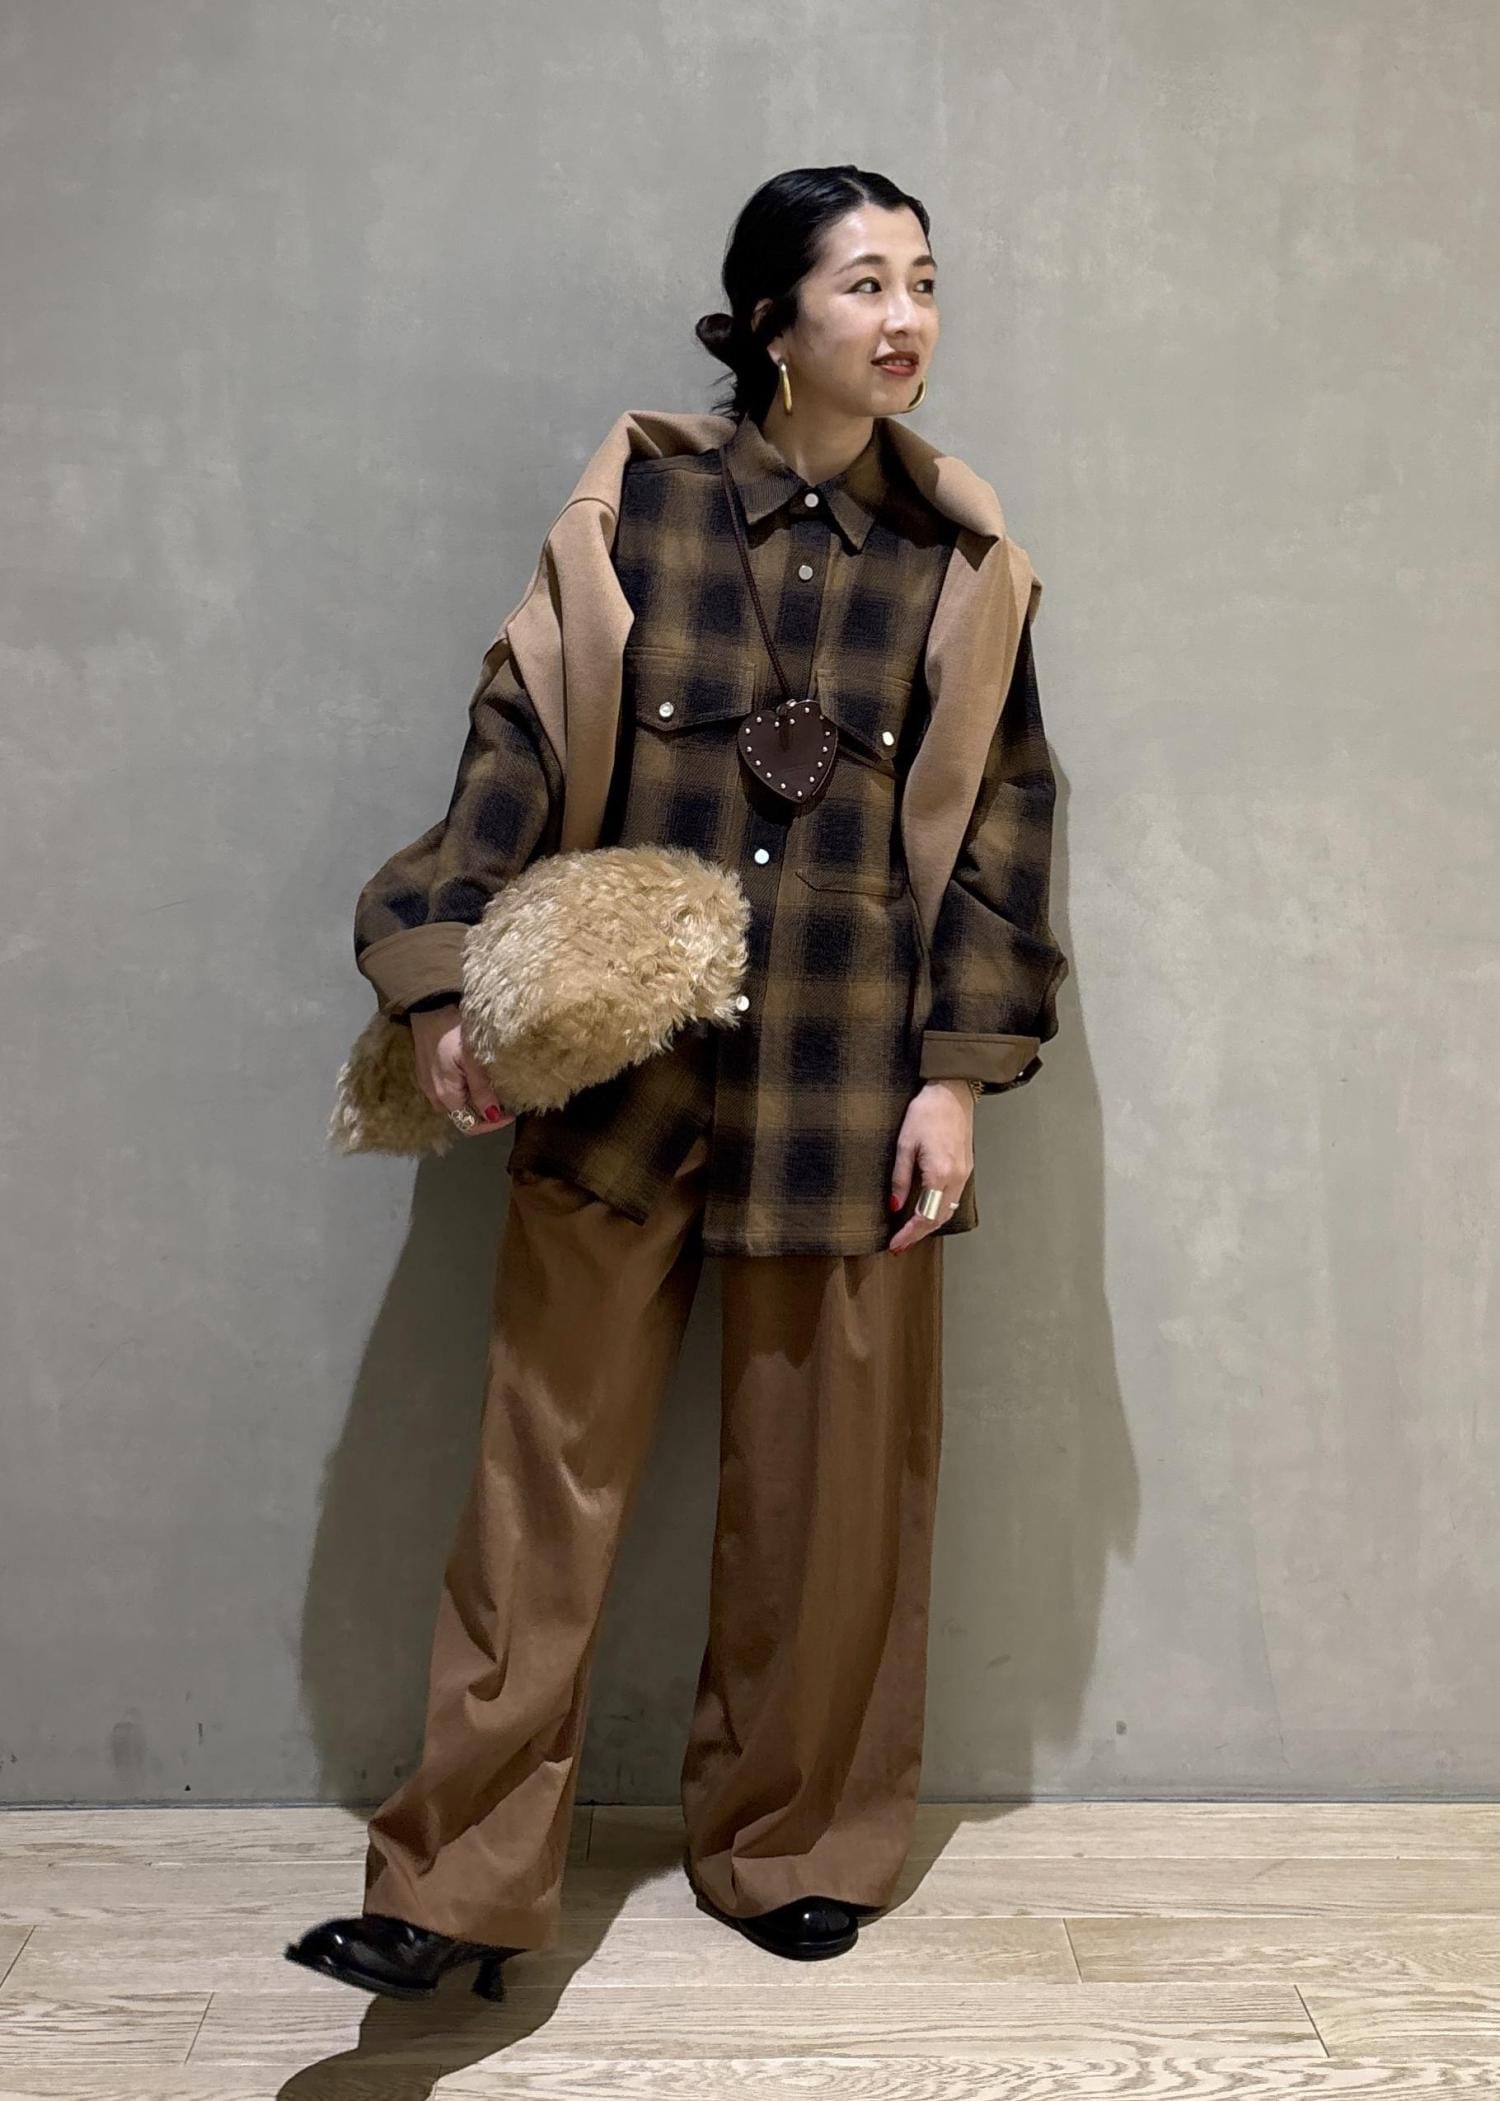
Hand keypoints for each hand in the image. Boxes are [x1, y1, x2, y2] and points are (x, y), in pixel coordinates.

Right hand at [408, 1005, 514, 1133]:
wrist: (428, 1007)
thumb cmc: (452, 1031)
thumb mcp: (472, 1059)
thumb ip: (482, 1089)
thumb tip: (494, 1115)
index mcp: (446, 1096)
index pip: (470, 1126)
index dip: (492, 1125)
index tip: (512, 1113)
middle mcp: (435, 1096)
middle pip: (463, 1117)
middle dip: (485, 1113)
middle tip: (506, 1099)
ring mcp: (429, 1085)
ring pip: (456, 1104)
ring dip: (475, 1102)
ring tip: (493, 1088)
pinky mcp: (427, 1073)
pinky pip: (449, 1091)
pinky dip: (465, 1090)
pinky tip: (475, 1077)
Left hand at [888, 1079, 974, 1251]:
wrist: (952, 1092)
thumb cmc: (925, 1112)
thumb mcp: (905, 1145)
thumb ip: (900, 1179)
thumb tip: (893, 1206)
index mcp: (941, 1174)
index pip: (925, 1216)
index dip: (909, 1234)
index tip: (894, 1246)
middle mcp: (957, 1178)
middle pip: (939, 1218)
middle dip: (918, 1234)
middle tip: (899, 1245)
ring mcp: (965, 1174)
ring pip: (947, 1210)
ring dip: (929, 1224)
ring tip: (909, 1232)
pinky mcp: (966, 1167)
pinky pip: (953, 1198)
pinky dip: (938, 1210)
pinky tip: (925, 1210)